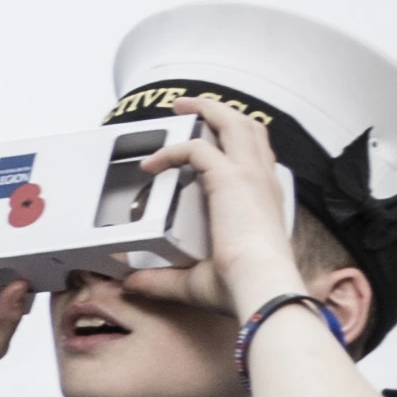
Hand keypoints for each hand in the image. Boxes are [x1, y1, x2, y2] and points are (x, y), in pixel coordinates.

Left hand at [148, 102, 304, 320]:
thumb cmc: (242, 289)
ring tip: (180, 107)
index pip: (256, 158)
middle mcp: (262, 183)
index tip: (207, 145)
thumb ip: (162, 279)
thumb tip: (132, 283)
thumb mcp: (196, 281)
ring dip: (206, 109)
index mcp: (264, 201)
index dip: (233, 144)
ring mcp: (250, 176)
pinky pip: (195, 148)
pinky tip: (150, 165)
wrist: (261, 287)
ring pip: (234, 123)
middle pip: (250, 128)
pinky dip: (171, 151)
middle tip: (189, 108)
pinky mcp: (231, 179)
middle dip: (220, 111)